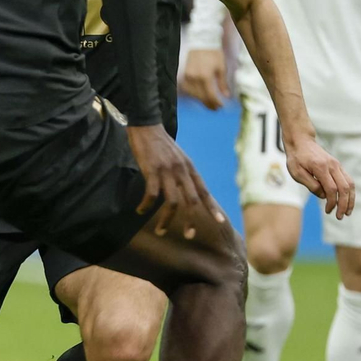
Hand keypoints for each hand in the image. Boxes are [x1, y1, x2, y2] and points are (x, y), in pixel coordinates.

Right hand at [126, 124, 221, 238]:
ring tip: (160, 231)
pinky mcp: (152, 170)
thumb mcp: (178, 157)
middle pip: (192, 201)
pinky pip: (152, 194)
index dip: (212, 208)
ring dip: (166, 220)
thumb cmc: (161, 143)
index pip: (204, 191)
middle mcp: (182, 171)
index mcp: (190, 168)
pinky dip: (146, 205)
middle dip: (191, 221)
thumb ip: (183, 173)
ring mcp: (167, 171)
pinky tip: (140, 210)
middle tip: (189, 235)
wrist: (146, 125)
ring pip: (172, 202)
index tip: (220, 222)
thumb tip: (187, 191)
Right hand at [181, 48, 228, 109]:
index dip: (216, 103)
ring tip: (209, 102)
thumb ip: (223, 83)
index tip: (221, 106)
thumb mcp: (221, 67)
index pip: (210, 96)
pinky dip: (194, 94)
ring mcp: (188, 77)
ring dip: (201, 100)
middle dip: (209, 104)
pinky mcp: (184, 75)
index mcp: (205, 76)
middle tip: (216, 108)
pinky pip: (188, 89)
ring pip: (194, 95)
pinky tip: (200, 95)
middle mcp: (195, 78)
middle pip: (201, 97)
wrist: (201, 42)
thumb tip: (226, 96)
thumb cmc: (213, 53)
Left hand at [284, 132, 355, 218]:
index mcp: (321, 168)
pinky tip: (347, 201)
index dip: (331, 202)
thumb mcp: (297, 173)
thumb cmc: (296, 158)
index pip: (331, 189)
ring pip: (350, 184)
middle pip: (344, 188)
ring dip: (351, 199)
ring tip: (348, 212)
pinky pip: (348, 180)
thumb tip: (323, 196)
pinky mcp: (338, 166)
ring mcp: (337, 165)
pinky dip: (350, 192)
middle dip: (344, 204)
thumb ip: (311, 185)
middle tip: (340, 216)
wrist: (302, 142)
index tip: (328, 211)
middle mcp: (332, 166)